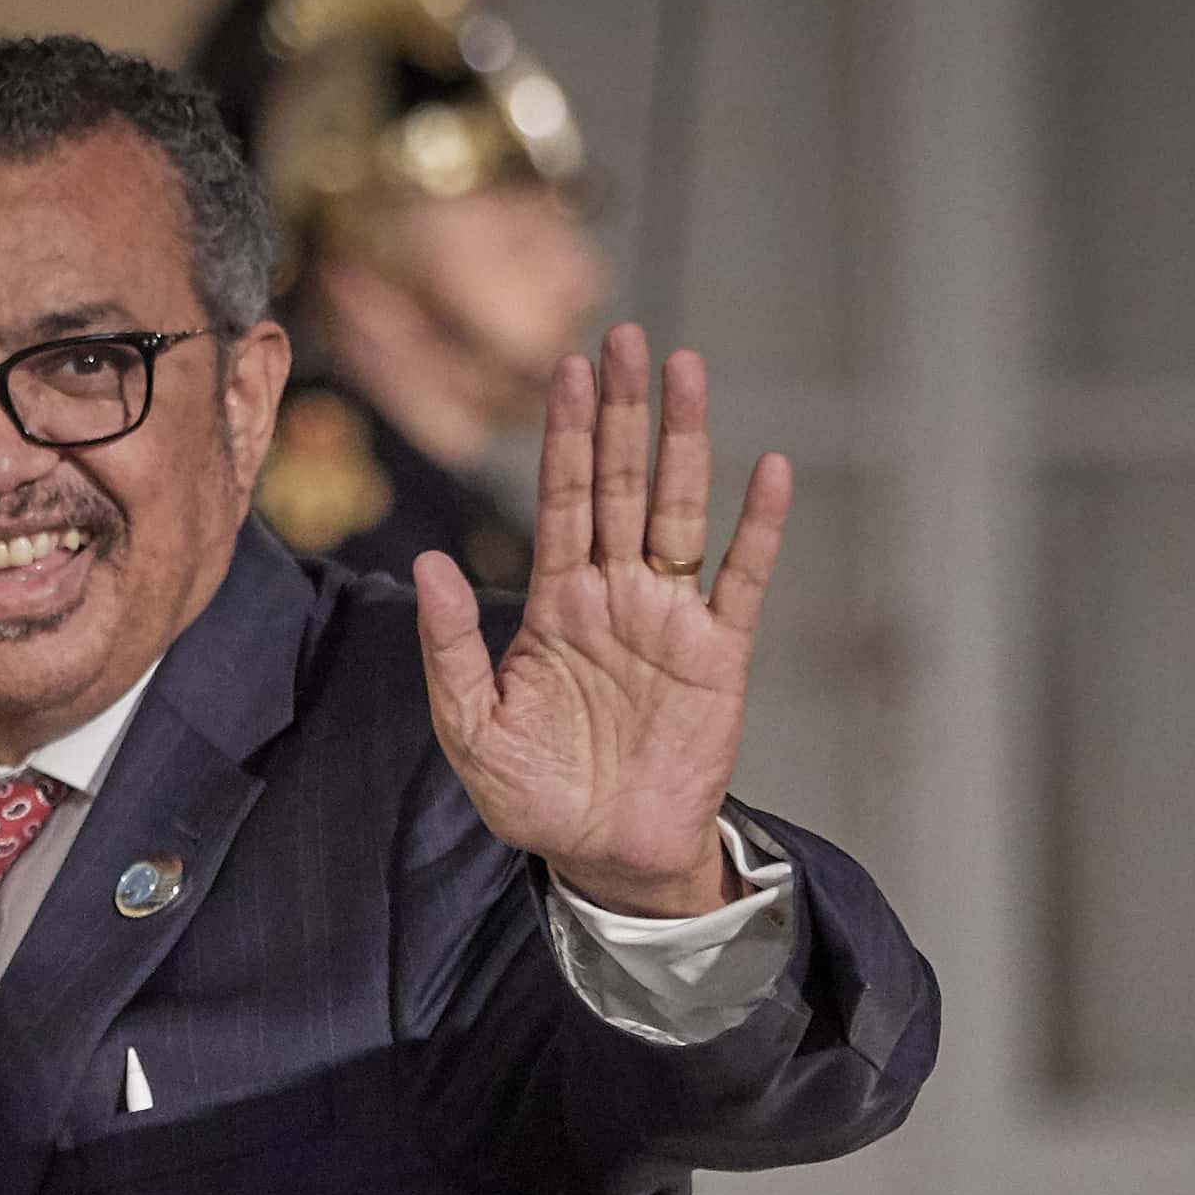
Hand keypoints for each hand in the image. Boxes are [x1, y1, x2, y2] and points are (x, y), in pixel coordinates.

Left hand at [416, 323, 790, 920]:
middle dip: (622, 411)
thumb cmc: (535, 797)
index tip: (569, 365)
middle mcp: (615, 594)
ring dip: (685, 442)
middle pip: (620, 484)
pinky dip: (757, 528)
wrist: (608, 857)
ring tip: (686, 369)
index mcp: (556, 604)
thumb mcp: (472, 728)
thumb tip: (426, 564)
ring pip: (679, 511)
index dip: (566, 433)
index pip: (561, 499)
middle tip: (626, 337)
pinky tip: (769, 470)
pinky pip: (742, 580)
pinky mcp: (720, 656)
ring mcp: (670, 619)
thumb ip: (450, 647)